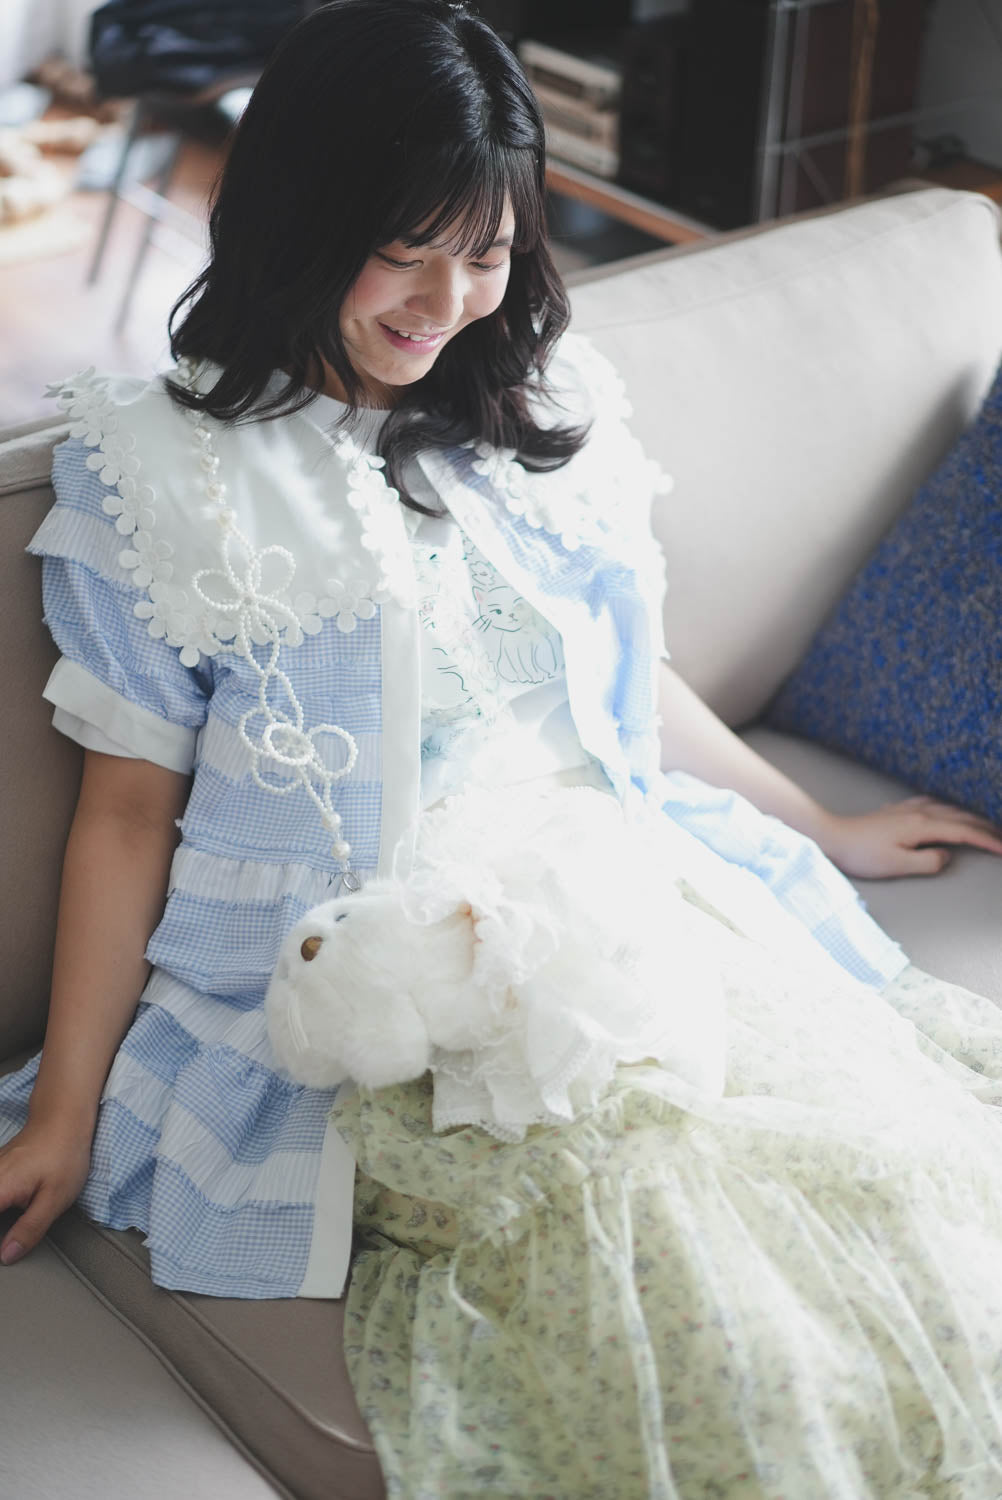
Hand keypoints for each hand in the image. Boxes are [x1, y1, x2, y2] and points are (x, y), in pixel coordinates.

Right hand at [0, 1114, 92, 1265]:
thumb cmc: (64, 1155)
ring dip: (2, 1216)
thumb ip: (30, 1229)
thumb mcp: (55, 1199)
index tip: (2, 1252)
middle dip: (1, 1225)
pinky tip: (10, 1212)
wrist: (64, 1118)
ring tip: (14, 1227)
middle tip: (8, 1245)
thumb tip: (7, 1255)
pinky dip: (1, 1204)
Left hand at [818, 796, 1001, 878]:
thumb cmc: (861, 854)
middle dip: (986, 827)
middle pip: (961, 817)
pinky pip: (932, 804)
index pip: (964, 833)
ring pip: (948, 808)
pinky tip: (947, 810)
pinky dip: (949, 808)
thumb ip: (927, 862)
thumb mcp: (897, 865)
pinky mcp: (897, 811)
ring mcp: (907, 809)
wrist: (832, 836)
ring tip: (985, 825)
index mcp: (922, 826)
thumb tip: (947, 856)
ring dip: (970, 816)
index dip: (988, 841)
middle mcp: (918, 813)